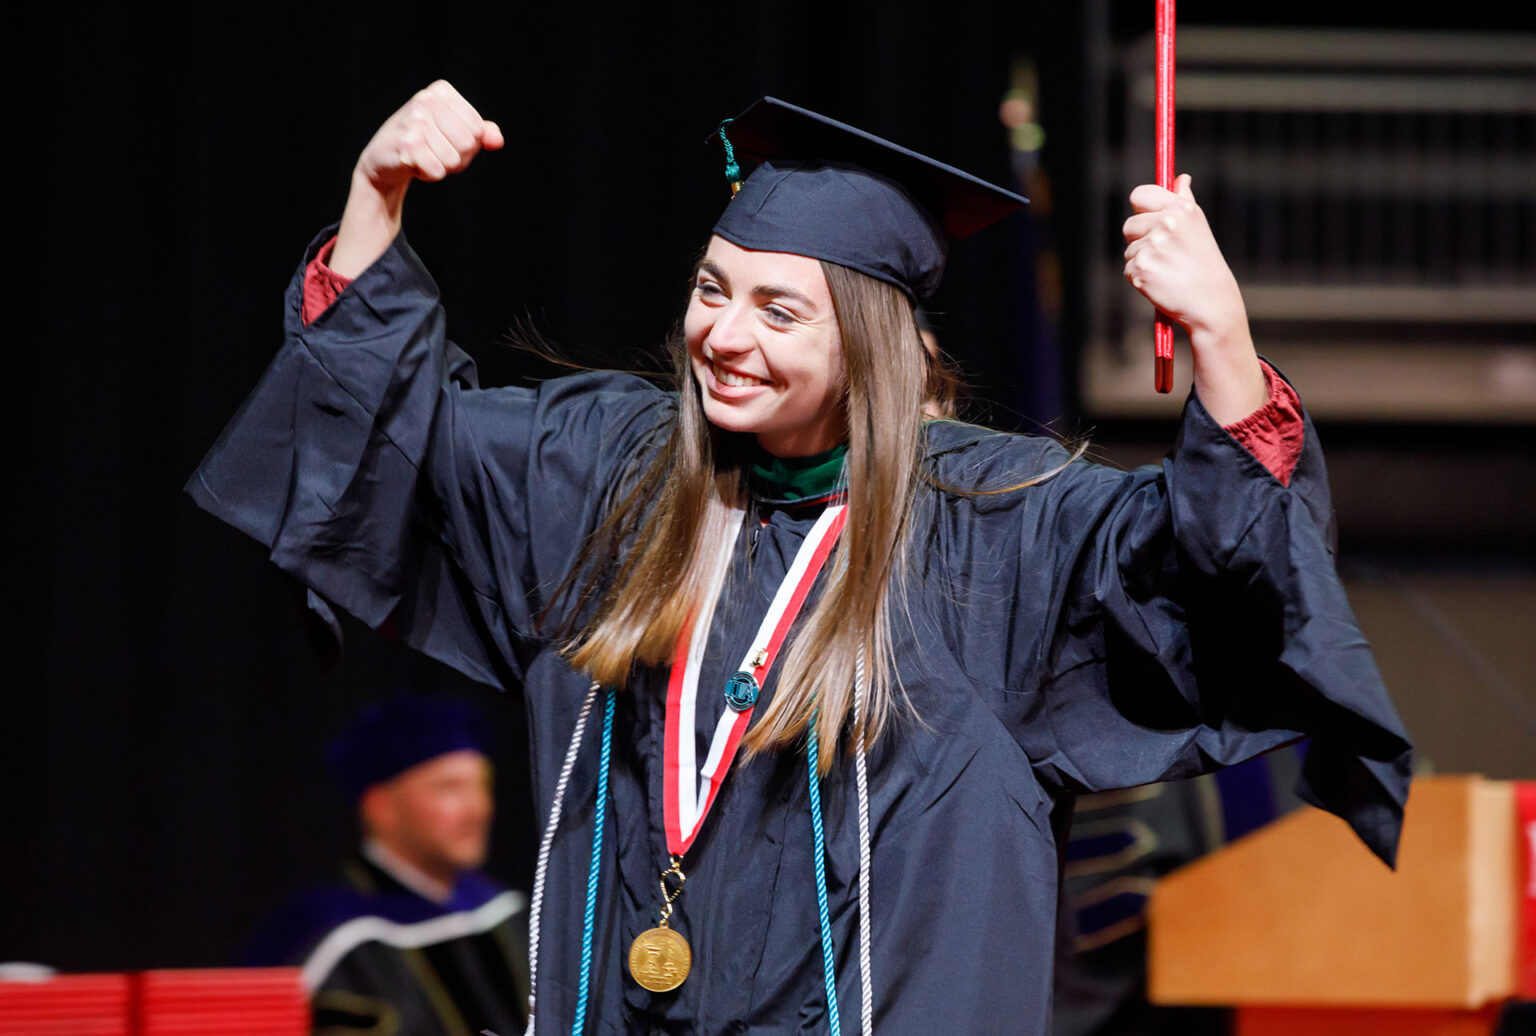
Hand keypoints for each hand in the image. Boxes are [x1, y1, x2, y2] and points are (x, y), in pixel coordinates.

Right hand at [354, 80, 504, 194]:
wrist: (383, 159)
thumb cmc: (425, 143)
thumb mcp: (454, 132)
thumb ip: (482, 133)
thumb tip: (497, 141)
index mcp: (442, 92)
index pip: (479, 129)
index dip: (469, 146)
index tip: (447, 141)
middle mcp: (427, 100)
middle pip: (468, 144)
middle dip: (456, 158)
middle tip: (434, 152)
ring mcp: (415, 121)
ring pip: (453, 160)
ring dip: (441, 167)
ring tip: (423, 156)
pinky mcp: (406, 143)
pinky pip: (438, 171)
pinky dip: (429, 175)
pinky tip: (413, 164)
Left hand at [1123, 174, 1265, 422]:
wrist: (1211, 304)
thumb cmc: (1205, 266)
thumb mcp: (1198, 228)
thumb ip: (1184, 202)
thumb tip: (1181, 179)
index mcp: (1181, 209)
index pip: (1140, 195)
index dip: (1140, 208)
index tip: (1146, 218)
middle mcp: (1167, 223)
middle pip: (1129, 225)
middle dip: (1140, 240)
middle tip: (1163, 255)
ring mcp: (1152, 246)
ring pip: (1129, 250)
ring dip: (1142, 261)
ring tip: (1168, 271)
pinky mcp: (1140, 268)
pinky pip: (1128, 269)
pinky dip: (1140, 279)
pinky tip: (1161, 284)